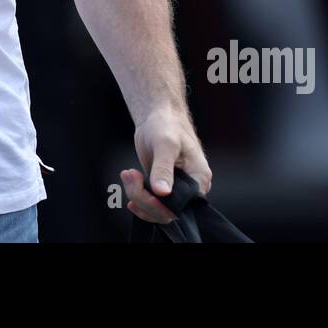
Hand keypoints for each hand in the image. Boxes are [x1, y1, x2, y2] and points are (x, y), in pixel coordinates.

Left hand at [121, 105, 212, 224]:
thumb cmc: (167, 124)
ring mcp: (176, 188)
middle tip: (130, 175)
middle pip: (167, 211)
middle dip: (144, 198)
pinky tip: (130, 182)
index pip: (182, 207)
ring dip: (137, 196)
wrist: (158, 115)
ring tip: (128, 174)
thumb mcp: (165, 144)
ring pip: (155, 209)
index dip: (162, 206)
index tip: (146, 192)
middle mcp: (190, 187)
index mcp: (198, 179)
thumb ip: (163, 169)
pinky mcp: (162, 186)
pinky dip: (137, 195)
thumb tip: (162, 192)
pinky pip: (150, 202)